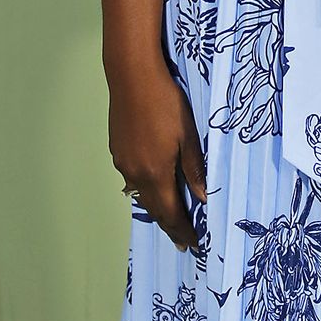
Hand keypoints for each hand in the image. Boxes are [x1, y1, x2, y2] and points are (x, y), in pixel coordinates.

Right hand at [108, 51, 207, 253]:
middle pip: (154, 208)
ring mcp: (123, 162)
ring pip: (142, 194)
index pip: (171, 213)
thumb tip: (203, 198)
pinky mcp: (117, 149)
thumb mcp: (188, 137)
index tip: (193, 244)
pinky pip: (133, 179)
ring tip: (170, 219)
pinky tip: (153, 187)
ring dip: (158, 208)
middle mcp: (135, 173)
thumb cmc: (165, 102)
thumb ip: (194, 170)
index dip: (182, 230)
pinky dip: (146, 190)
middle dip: (170, 226)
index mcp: (155, 173)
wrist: (131, 75)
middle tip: (182, 242)